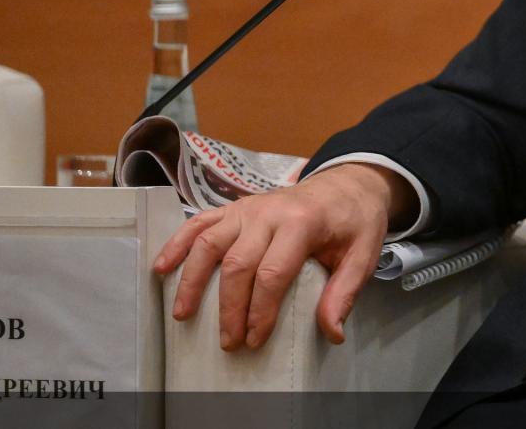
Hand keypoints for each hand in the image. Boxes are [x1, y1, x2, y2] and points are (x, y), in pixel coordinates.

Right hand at [153, 162, 412, 350]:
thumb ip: (345, 292)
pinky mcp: (235, 207)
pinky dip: (178, 243)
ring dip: (193, 280)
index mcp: (302, 223)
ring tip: (183, 315)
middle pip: (238, 263)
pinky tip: (162, 268)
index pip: (273, 272)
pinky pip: (200, 222)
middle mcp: (269, 212)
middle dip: (230, 307)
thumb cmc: (354, 222)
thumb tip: (331, 333)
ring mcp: (248, 207)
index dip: (261, 310)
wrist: (347, 183)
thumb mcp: (364, 255)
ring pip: (210, 242)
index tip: (255, 340)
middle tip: (229, 341)